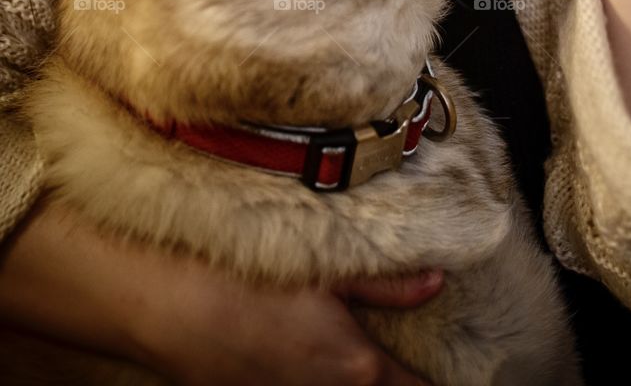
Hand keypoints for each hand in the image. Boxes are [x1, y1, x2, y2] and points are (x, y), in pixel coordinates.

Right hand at [136, 262, 443, 384]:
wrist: (177, 308)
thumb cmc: (255, 281)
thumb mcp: (329, 272)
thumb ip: (388, 286)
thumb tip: (436, 282)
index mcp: (360, 368)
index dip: (427, 384)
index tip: (435, 373)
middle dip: (390, 385)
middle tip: (392, 368)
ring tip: (350, 367)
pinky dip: (314, 385)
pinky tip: (310, 370)